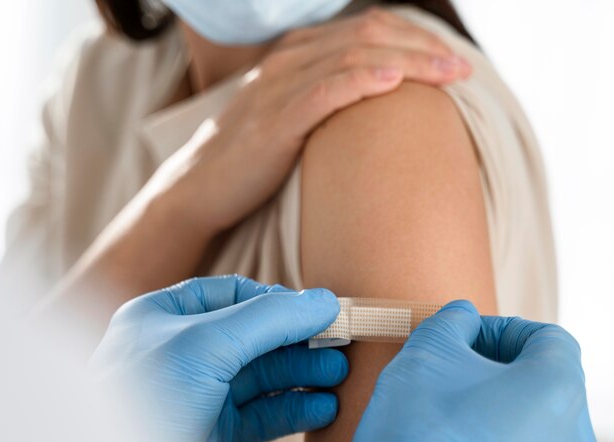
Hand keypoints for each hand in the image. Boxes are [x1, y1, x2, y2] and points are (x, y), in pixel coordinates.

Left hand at [92, 275, 347, 441]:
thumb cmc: (142, 405)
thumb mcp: (204, 345)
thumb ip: (269, 319)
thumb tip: (323, 300)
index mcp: (165, 317)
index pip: (233, 295)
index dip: (278, 300)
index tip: (318, 309)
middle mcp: (185, 354)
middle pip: (256, 336)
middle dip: (299, 339)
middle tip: (343, 341)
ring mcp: (203, 396)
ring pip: (265, 377)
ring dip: (304, 373)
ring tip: (340, 374)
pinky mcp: (219, 437)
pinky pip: (266, 415)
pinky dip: (296, 409)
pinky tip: (324, 409)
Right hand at [154, 7, 470, 232]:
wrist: (200, 188)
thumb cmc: (250, 159)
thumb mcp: (290, 118)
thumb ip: (325, 102)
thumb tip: (373, 111)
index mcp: (296, 56)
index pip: (366, 31)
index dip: (414, 39)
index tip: (451, 61)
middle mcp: (289, 62)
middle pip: (369, 36)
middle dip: (424, 48)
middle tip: (464, 68)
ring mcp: (280, 89)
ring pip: (355, 58)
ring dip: (410, 62)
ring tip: (450, 75)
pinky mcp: (275, 122)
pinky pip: (325, 92)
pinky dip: (363, 82)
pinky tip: (395, 82)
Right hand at [343, 301, 598, 441]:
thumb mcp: (423, 358)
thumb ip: (450, 324)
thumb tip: (462, 318)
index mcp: (555, 390)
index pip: (547, 338)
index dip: (503, 330)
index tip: (467, 341)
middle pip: (543, 391)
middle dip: (497, 378)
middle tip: (449, 385)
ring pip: (536, 441)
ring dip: (498, 427)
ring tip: (448, 435)